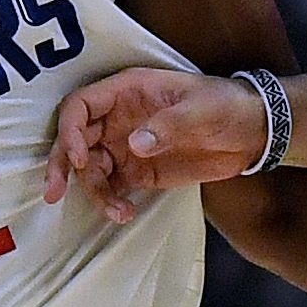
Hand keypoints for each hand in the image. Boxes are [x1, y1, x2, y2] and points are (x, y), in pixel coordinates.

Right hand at [47, 69, 259, 221]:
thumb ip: (169, 124)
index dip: (70, 131)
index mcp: (127, 92)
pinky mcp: (136, 172)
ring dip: (93, 192)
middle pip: (74, 139)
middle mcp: (117, 119)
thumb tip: (134, 144)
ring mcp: (124, 146)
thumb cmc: (226, 105)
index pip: (80, 106)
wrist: (252, 131)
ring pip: (89, 170)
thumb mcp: (202, 109)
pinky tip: (124, 214)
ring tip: (116, 213)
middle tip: (55, 193)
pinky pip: (110, 188)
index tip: (81, 159)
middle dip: (62, 166)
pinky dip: (110, 203)